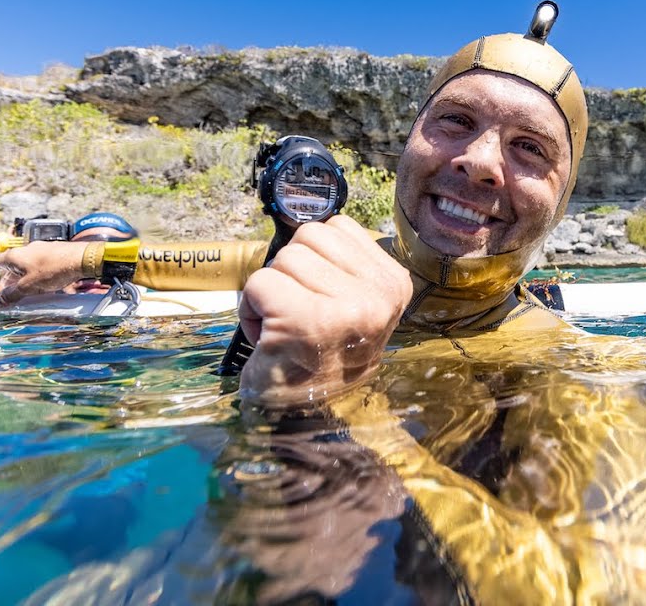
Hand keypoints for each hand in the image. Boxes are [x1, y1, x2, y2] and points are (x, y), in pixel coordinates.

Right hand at [0, 240, 89, 307]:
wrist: (81, 258)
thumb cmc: (54, 269)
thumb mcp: (29, 286)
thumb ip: (11, 294)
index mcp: (14, 256)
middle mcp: (24, 251)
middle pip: (8, 266)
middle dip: (4, 281)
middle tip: (2, 294)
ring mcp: (38, 251)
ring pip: (22, 267)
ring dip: (18, 280)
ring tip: (19, 293)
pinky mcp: (51, 255)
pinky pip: (35, 266)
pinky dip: (31, 276)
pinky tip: (36, 286)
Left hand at [238, 214, 411, 407]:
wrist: (302, 418)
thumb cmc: (319, 358)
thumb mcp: (353, 304)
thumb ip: (344, 265)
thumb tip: (312, 227)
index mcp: (394, 285)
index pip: (337, 228)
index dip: (314, 261)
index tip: (321, 301)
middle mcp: (378, 296)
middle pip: (309, 237)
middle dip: (291, 272)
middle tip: (298, 315)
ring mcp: (345, 308)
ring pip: (283, 258)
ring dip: (271, 291)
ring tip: (285, 326)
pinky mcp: (305, 320)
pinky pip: (260, 283)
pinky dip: (251, 309)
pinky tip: (269, 337)